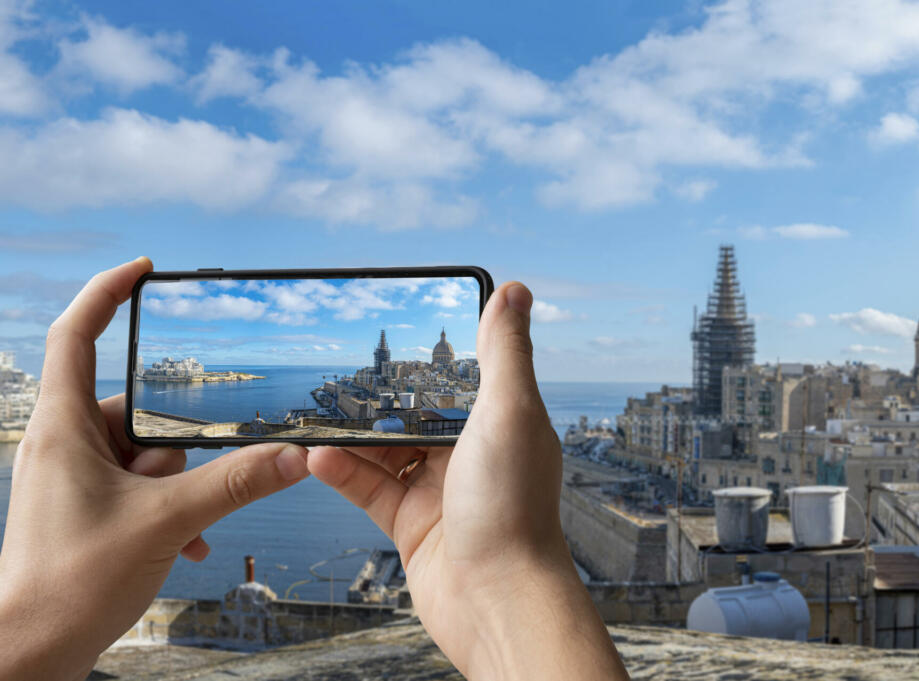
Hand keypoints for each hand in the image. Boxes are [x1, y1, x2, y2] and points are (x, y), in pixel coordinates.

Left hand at [0, 258, 310, 680]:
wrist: (27, 654)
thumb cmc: (67, 586)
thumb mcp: (165, 522)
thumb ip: (234, 483)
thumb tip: (289, 457)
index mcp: (64, 428)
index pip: (78, 335)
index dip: (108, 294)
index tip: (144, 271)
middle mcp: (63, 445)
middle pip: (135, 410)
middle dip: (174, 450)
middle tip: (177, 493)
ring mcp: (72, 478)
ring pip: (144, 455)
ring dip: (176, 490)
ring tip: (179, 532)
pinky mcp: (84, 507)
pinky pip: (137, 487)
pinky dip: (166, 509)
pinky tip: (184, 544)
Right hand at [307, 282, 627, 679]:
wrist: (497, 600)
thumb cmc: (513, 505)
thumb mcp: (509, 412)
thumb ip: (504, 351)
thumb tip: (515, 290)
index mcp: (502, 423)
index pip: (461, 376)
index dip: (430, 355)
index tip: (396, 329)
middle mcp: (472, 454)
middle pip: (416, 412)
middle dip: (380, 395)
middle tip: (340, 370)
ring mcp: (439, 489)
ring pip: (386, 449)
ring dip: (353, 434)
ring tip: (318, 410)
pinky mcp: (410, 523)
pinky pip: (369, 487)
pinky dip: (343, 471)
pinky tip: (316, 456)